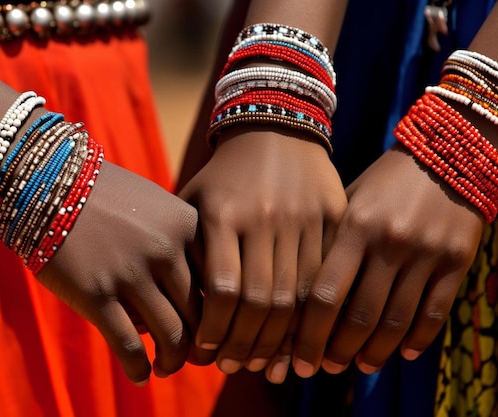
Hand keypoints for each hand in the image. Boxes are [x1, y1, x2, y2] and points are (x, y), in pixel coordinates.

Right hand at [35, 161, 201, 384]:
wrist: (49, 183)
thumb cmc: (108, 197)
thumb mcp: (158, 206)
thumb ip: (184, 243)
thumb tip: (201, 296)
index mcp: (187, 227)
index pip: (220, 284)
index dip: (222, 315)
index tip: (217, 331)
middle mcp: (165, 251)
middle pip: (200, 315)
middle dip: (202, 346)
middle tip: (198, 358)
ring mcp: (130, 273)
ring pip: (171, 336)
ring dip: (172, 361)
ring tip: (166, 367)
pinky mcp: (95, 294)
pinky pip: (128, 345)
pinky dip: (138, 368)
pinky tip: (140, 375)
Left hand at [178, 127, 346, 382]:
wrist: (275, 126)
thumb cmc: (224, 174)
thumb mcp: (194, 201)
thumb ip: (184, 249)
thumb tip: (164, 309)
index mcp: (224, 212)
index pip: (221, 289)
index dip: (212, 330)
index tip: (203, 353)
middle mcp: (265, 217)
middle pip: (261, 301)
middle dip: (245, 344)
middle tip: (233, 366)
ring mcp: (303, 218)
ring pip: (297, 296)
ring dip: (279, 339)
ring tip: (262, 362)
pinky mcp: (333, 217)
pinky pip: (325, 277)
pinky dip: (312, 314)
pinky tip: (296, 336)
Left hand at [292, 145, 483, 377]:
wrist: (447, 154)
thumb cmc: (383, 182)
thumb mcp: (348, 201)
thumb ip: (328, 243)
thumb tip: (302, 298)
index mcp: (354, 226)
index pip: (324, 294)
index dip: (309, 334)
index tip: (299, 358)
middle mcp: (389, 242)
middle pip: (359, 316)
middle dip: (338, 350)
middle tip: (325, 369)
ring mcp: (426, 253)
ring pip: (397, 321)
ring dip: (376, 352)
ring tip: (361, 366)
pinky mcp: (458, 260)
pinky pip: (436, 312)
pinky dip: (419, 338)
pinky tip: (403, 353)